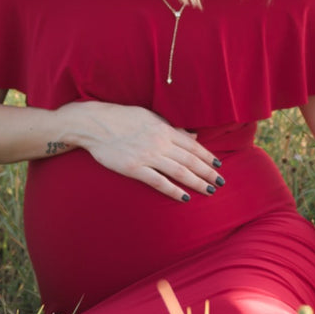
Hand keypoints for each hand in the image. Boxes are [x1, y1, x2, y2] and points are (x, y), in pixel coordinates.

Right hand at [55, 101, 224, 201]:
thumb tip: (193, 136)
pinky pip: (158, 182)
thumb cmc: (122, 118)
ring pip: (179, 172)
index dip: (207, 156)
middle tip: (220, 182)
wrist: (94, 123)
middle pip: (190, 160)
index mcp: (164, 128)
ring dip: (196, 182)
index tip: (218, 165)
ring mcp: (147, 156)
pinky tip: (185, 197)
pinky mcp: (134, 168)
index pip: (192, 145)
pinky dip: (173, 190)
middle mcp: (159, 143)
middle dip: (207, 172)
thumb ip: (172, 127)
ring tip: (209, 190)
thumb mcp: (150, 116)